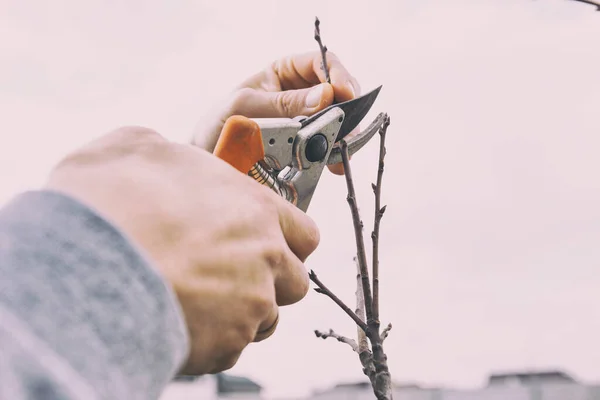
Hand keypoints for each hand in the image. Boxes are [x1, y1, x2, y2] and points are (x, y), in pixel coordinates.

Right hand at [45, 126, 319, 374]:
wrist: (86, 268)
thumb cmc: (110, 202)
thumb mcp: (137, 148)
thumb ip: (169, 152)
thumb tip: (163, 152)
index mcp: (256, 208)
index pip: (305, 233)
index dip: (288, 241)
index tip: (268, 244)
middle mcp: (265, 258)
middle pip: (294, 281)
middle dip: (271, 281)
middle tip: (233, 276)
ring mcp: (250, 305)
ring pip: (265, 317)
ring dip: (242, 312)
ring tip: (199, 301)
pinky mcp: (225, 346)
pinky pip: (232, 347)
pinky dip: (214, 339)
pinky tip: (179, 321)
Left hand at [192, 51, 360, 174]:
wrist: (208, 158)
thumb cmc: (219, 123)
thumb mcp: (245, 106)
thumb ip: (283, 102)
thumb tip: (324, 97)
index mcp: (285, 72)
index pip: (322, 63)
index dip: (338, 75)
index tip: (345, 93)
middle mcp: (300, 94)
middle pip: (337, 93)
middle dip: (347, 109)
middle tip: (347, 127)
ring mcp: (305, 121)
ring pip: (337, 121)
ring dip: (343, 135)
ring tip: (340, 151)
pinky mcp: (306, 147)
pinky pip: (328, 146)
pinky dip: (333, 154)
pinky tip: (333, 164)